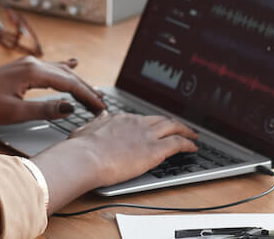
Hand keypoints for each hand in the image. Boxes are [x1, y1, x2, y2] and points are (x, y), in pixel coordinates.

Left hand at [0, 56, 105, 124]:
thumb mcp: (15, 112)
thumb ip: (44, 109)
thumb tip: (70, 106)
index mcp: (33, 72)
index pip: (69, 84)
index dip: (87, 96)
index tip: (101, 108)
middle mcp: (33, 63)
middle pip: (68, 76)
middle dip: (86, 90)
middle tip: (103, 105)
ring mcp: (27, 63)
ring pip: (60, 71)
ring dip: (78, 81)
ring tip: (94, 91)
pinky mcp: (22, 68)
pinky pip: (50, 67)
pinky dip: (65, 69)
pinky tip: (73, 63)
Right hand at [32, 112, 197, 208]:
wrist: (85, 158)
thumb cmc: (80, 149)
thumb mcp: (85, 130)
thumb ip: (97, 123)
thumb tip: (102, 116)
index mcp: (119, 119)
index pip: (140, 119)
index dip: (150, 123)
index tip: (155, 127)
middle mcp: (135, 123)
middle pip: (160, 120)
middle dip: (173, 123)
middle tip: (182, 127)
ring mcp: (146, 135)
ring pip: (173, 127)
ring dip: (185, 130)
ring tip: (193, 135)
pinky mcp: (155, 149)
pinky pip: (178, 143)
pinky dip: (188, 144)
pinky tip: (193, 148)